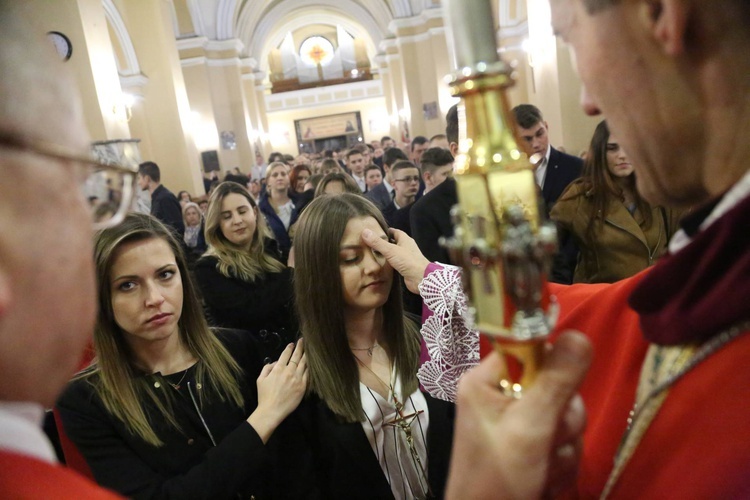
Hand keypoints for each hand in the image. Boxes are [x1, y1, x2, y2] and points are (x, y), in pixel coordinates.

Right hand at [247, 339, 307, 441]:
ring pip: (304, 364)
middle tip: (303, 340)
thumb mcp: (260, 379)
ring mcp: (297, 379)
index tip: (292, 343)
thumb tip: (276, 362)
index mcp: (278, 369)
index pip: (285, 355)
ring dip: (306, 356)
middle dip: (300, 347)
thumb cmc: (264, 396)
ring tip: (309, 349)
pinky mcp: (302, 387)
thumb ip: (267, 368)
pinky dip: (309, 368)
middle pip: (296, 357)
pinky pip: (307, 374)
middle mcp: (289, 372)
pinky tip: (311, 364)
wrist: (272, 411)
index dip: (289, 348)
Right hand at [361, 227, 429, 293]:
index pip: (393, 232)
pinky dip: (388, 263)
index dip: (384, 231)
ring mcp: (406, 257)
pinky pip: (395, 262)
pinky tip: (380, 265)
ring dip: (385, 253)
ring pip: (394, 253)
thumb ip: (377, 242)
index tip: (373, 233)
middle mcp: (406, 247)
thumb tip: (364, 231)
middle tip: (370, 244)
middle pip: (393, 242)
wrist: (420, 278)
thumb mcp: (390, 250)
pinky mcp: (405, 267)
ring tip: (372, 254)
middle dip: (383, 243)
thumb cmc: (407, 261)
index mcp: (405, 239)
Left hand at [446, 332, 591, 498]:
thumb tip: (579, 335)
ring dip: (563, 447)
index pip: (531, 348)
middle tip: (546, 442)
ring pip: (567, 415)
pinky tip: (544, 478)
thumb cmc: (498, 476)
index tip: (558, 391)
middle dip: (562, 420)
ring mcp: (520, 421)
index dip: (553, 368)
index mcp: (488, 379)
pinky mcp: (535, 445)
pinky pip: (567, 441)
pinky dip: (562, 464)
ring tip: (542, 467)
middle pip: (558, 384)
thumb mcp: (530, 426)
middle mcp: (503, 394)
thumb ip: (556, 381)